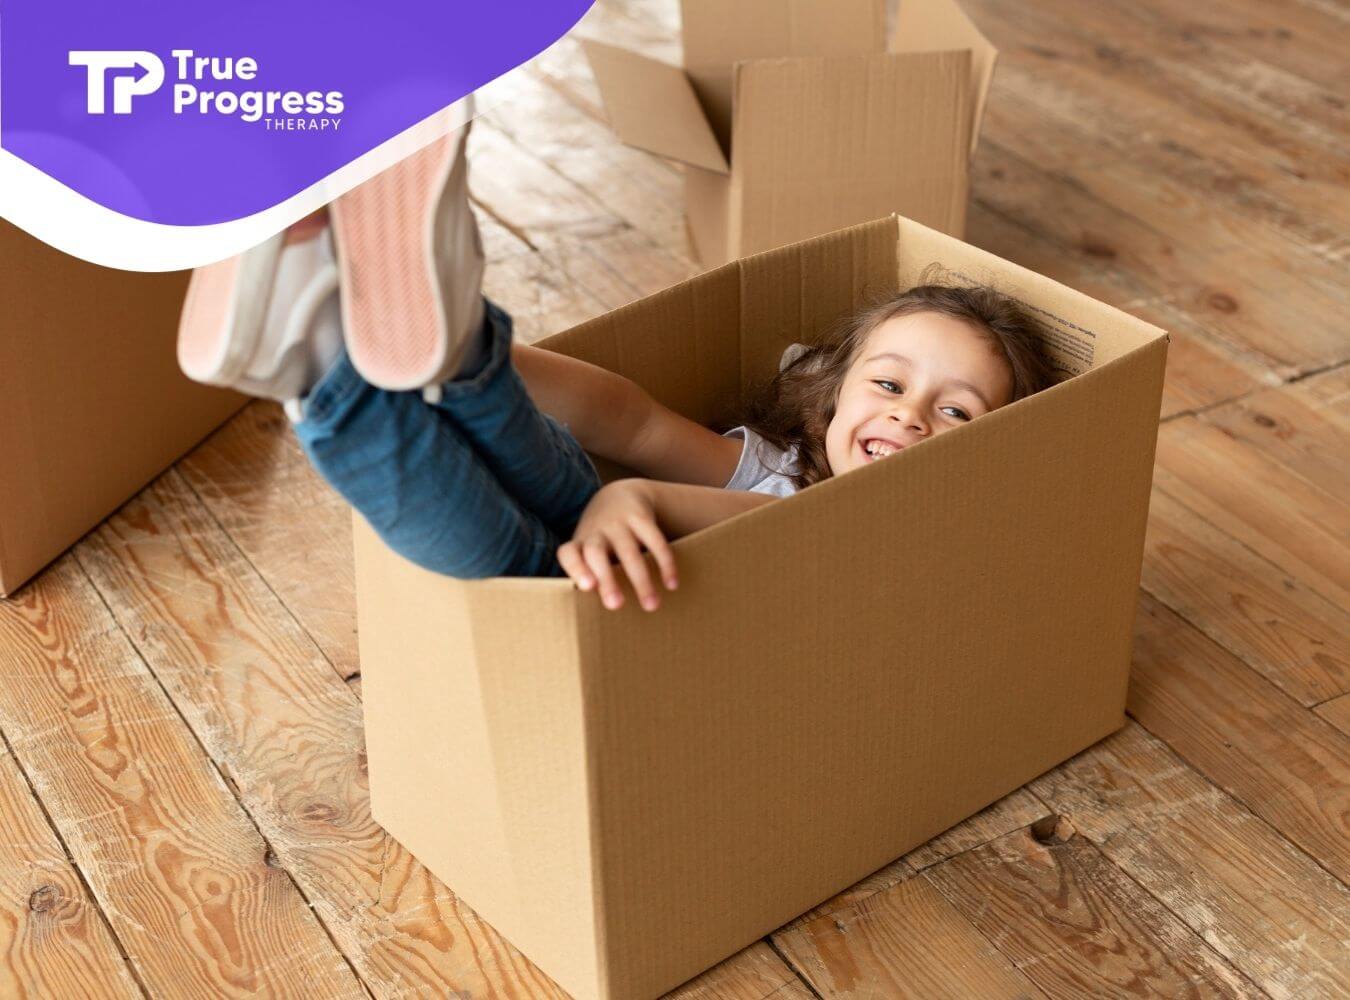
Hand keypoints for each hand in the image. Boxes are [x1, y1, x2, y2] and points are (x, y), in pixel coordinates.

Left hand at [557, 480, 677, 611]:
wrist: (619, 495)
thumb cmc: (601, 539)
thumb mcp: (589, 553)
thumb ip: (593, 579)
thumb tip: (602, 616)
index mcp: (580, 544)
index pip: (569, 554)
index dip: (576, 568)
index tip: (587, 587)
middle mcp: (596, 532)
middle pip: (596, 553)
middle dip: (606, 578)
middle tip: (616, 605)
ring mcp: (618, 523)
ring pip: (628, 550)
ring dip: (640, 579)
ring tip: (651, 605)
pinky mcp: (640, 517)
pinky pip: (655, 540)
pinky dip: (664, 562)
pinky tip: (671, 584)